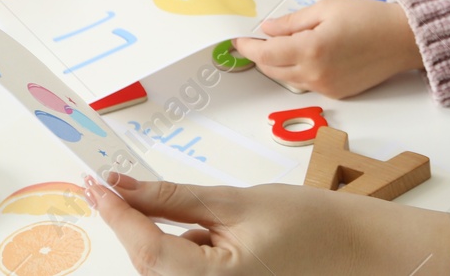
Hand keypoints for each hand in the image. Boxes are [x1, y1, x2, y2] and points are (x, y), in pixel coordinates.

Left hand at [85, 172, 449, 275]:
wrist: (357, 250)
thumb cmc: (311, 225)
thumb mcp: (239, 202)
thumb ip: (176, 199)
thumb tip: (125, 187)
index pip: (144, 247)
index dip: (115, 212)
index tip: (92, 183)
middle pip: (150, 260)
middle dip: (141, 222)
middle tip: (126, 182)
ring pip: (166, 265)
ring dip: (169, 235)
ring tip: (220, 213)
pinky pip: (187, 270)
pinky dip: (190, 247)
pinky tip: (223, 231)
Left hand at [233, 0, 424, 97]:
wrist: (402, 39)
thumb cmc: (368, 17)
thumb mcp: (326, 8)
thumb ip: (293, 21)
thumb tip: (268, 29)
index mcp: (311, 49)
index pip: (266, 54)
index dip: (248, 47)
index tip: (238, 40)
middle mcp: (315, 73)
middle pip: (273, 70)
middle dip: (260, 57)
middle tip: (255, 42)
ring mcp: (326, 87)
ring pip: (289, 79)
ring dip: (278, 65)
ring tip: (279, 47)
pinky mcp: (337, 93)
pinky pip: (308, 84)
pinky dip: (299, 72)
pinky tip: (304, 56)